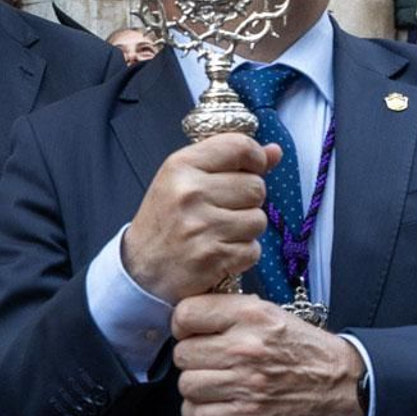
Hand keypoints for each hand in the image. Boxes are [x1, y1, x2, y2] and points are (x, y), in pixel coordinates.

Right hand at [121, 134, 279, 302]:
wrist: (141, 268)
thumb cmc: (165, 220)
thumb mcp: (184, 179)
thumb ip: (228, 162)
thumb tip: (275, 151)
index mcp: (181, 166)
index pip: (238, 147)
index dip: (255, 158)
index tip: (251, 169)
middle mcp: (191, 192)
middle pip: (256, 186)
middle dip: (248, 200)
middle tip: (224, 209)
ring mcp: (202, 226)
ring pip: (259, 219)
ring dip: (246, 228)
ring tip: (221, 231)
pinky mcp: (214, 256)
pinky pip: (254, 249)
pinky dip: (242, 253)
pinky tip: (220, 250)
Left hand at [172, 294, 365, 415]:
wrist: (341, 382)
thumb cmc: (302, 347)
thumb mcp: (269, 312)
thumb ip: (229, 310)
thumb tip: (189, 315)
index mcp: (249, 314)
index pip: (186, 314)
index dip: (182, 325)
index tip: (191, 332)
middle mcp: (244, 347)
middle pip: (182, 354)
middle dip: (190, 359)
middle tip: (206, 361)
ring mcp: (245, 383)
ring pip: (186, 385)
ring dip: (195, 387)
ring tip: (211, 384)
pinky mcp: (248, 414)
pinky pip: (197, 415)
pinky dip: (198, 413)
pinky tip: (213, 405)